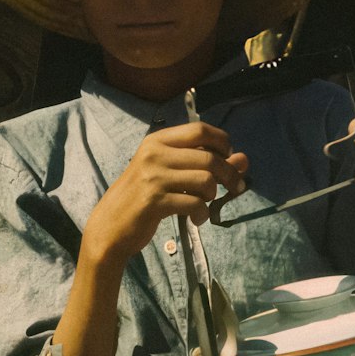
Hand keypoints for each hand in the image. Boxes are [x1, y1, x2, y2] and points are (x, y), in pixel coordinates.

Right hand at [85, 122, 247, 263]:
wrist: (110, 225)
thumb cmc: (143, 198)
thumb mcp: (171, 174)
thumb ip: (205, 164)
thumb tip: (244, 159)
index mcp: (157, 141)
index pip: (201, 130)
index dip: (223, 143)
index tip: (228, 158)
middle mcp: (154, 154)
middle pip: (209, 157)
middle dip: (229, 175)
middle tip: (235, 188)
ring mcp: (153, 177)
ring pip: (205, 180)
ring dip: (212, 196)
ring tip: (204, 204)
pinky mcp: (155, 202)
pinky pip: (194, 204)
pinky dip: (202, 214)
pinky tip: (196, 219)